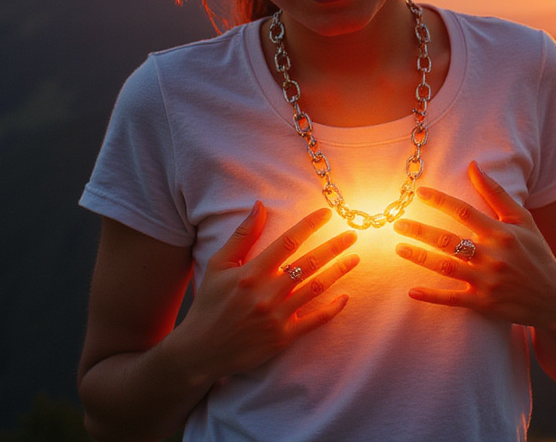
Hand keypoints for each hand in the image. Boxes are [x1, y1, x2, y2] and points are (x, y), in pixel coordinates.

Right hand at [174, 204, 358, 379]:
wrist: (200, 351)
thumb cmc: (209, 304)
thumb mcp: (218, 266)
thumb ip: (242, 236)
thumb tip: (260, 205)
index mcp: (250, 274)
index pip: (287, 242)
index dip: (309, 225)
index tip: (327, 214)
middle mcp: (266, 294)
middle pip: (309, 263)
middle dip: (334, 247)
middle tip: (352, 234)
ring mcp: (277, 317)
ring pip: (316, 288)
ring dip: (339, 271)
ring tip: (355, 258)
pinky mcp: (283, 337)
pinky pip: (315, 321)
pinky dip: (333, 309)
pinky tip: (346, 296)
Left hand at [393, 161, 555, 331]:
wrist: (554, 298)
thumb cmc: (537, 253)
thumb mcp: (523, 220)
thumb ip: (497, 194)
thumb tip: (474, 165)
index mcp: (502, 234)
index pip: (464, 212)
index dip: (440, 201)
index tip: (419, 193)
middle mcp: (494, 257)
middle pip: (448, 241)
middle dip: (420, 231)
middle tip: (398, 223)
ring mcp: (487, 282)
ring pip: (445, 268)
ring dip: (419, 258)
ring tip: (399, 248)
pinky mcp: (484, 304)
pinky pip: (452, 299)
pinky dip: (432, 296)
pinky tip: (412, 290)